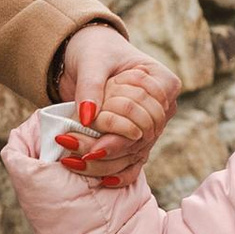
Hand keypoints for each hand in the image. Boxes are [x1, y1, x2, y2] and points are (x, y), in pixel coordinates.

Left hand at [53, 25, 178, 183]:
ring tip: (71, 161)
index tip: (91, 127)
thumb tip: (88, 117)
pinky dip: (116, 175)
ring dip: (104, 163)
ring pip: (134, 154)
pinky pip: (132, 164)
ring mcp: (151, 128)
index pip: (149, 112)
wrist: (87, 57)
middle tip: (72, 147)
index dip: (122, 124)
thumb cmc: (95, 51)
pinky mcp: (135, 141)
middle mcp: (163, 109)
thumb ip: (91, 87)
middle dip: (107, 146)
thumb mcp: (92, 62)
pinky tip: (101, 182)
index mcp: (163, 83)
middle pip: (141, 137)